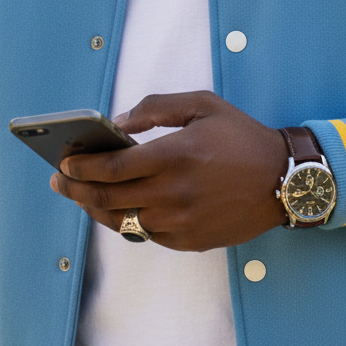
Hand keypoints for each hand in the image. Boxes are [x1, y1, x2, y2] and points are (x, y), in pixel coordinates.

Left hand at [51, 91, 289, 250]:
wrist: (285, 180)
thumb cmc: (242, 138)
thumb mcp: (203, 105)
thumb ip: (156, 107)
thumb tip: (117, 124)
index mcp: (175, 154)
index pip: (112, 166)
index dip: (81, 166)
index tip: (64, 161)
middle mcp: (174, 192)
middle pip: (108, 196)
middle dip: (76, 188)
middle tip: (60, 180)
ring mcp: (181, 221)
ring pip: (122, 221)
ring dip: (94, 208)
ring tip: (80, 195)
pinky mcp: (189, 240)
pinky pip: (145, 235)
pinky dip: (125, 222)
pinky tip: (115, 209)